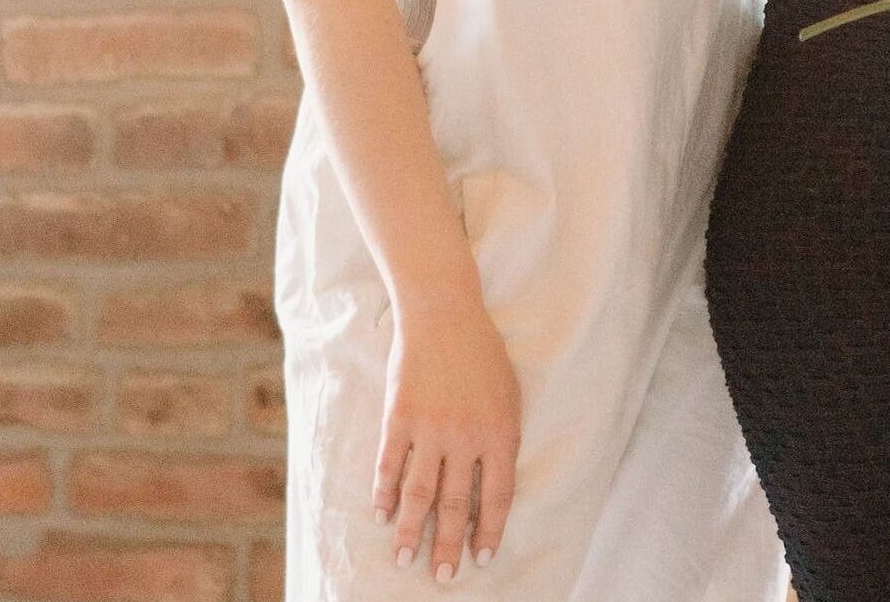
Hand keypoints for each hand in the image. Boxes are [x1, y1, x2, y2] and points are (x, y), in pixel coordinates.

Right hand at [374, 294, 520, 582]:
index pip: (498, 495)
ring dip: (410, 530)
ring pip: (418, 492)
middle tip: (444, 576)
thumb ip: (501, 439)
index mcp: (500, 432)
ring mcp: (430, 429)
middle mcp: (465, 436)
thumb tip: (492, 484)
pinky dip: (383, 494)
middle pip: (457, 503)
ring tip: (404, 558)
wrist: (445, 315)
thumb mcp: (509, 396)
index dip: (490, 529)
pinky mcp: (399, 418)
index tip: (483, 557)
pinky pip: (389, 465)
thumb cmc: (484, 356)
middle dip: (449, 544)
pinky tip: (380, 516)